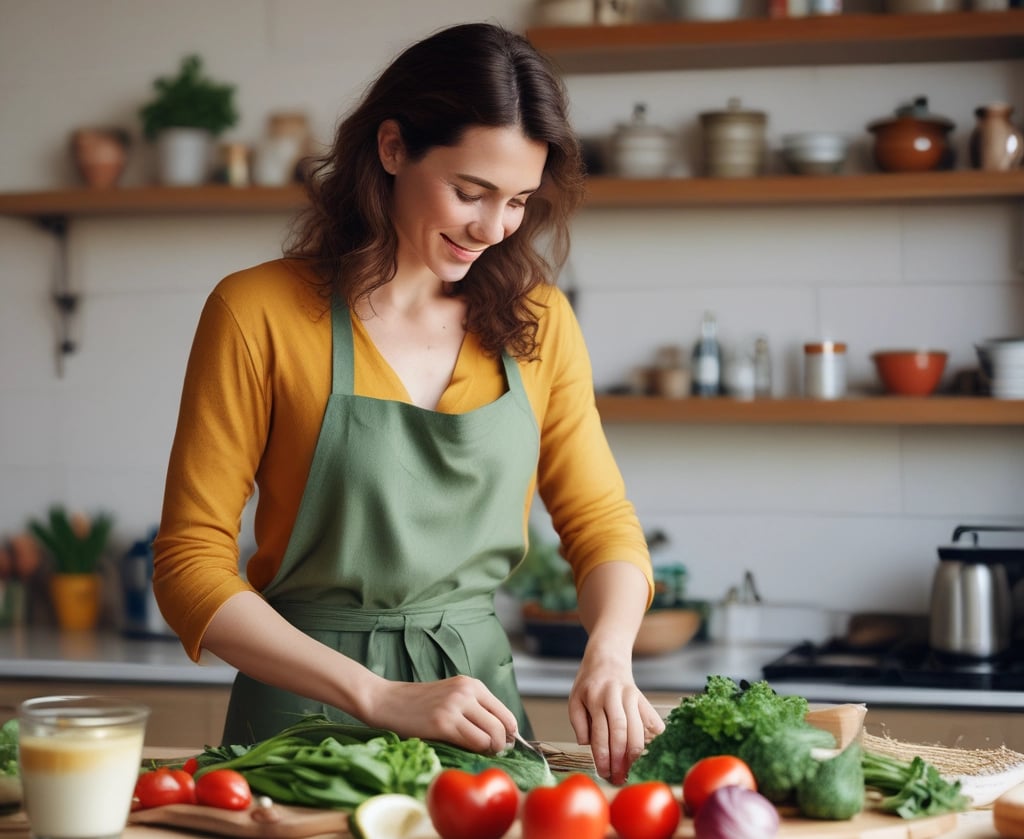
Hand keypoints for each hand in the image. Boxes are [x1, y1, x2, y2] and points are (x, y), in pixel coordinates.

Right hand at [359, 674, 518, 754]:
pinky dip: (474, 751)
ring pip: (491, 735)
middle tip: (493, 752)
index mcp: (472, 685)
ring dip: (489, 750)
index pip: (505, 713)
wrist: (387, 701)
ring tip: (479, 752)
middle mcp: (467, 692)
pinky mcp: (443, 723)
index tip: (504, 743)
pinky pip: (473, 742)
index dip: (509, 733)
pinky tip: (465, 750)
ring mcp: (455, 707)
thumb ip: (474, 708)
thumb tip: (501, 734)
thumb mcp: (452, 696)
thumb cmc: (420, 703)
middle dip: (502, 745)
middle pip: (502, 726)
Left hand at [568, 643, 664, 784]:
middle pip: (621, 732)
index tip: (604, 773)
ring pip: (639, 730)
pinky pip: (653, 724)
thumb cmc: (589, 683)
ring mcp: (633, 696)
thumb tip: (587, 745)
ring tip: (630, 769)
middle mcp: (615, 696)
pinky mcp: (645, 699)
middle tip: (618, 777)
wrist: (607, 659)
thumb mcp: (575, 699)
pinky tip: (644, 751)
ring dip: (635, 754)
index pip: (600, 733)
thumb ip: (578, 723)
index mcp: (595, 697)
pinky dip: (651, 740)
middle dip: (620, 759)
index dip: (603, 756)